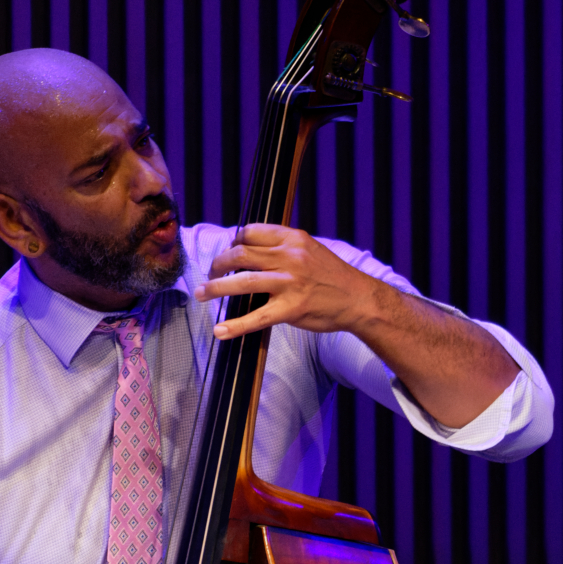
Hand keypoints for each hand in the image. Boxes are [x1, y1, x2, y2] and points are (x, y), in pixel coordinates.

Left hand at [196, 223, 517, 427]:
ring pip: (241, 282)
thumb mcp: (311, 250)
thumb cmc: (334, 278)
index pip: (251, 231)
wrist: (361, 300)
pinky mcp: (292, 309)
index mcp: (294, 238)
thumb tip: (252, 251)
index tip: (226, 251)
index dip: (232, 240)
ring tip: (201, 293)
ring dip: (215, 288)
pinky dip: (235, 325)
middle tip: (209, 273)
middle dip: (218, 263)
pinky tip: (220, 332)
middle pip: (240, 254)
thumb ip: (284, 248)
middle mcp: (290, 257)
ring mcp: (290, 283)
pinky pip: (256, 317)